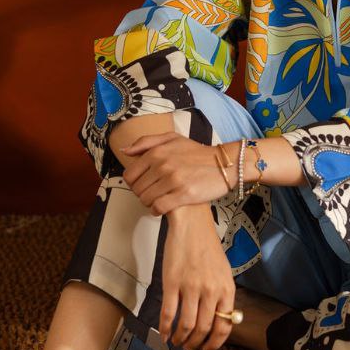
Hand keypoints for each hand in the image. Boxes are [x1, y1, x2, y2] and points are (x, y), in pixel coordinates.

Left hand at [118, 131, 232, 214]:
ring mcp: (173, 180)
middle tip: (154, 193)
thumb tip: (124, 151)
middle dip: (142, 193)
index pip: (130, 175)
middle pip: (137, 189)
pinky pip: (158, 208)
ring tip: (160, 199)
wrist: (225, 164)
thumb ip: (146, 142)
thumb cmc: (197, 153)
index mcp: (157, 152)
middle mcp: (163, 165)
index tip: (144, 184)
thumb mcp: (173, 139)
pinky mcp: (184, 194)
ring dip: (150, 203)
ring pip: (146, 200)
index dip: (134, 183)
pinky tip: (164, 207)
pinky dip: (158, 211)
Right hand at [160, 209, 237, 349]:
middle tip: (188, 347)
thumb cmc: (207, 248)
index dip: (215, 343)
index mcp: (226, 289)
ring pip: (186, 325)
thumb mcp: (223, 272)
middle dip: (195, 344)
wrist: (192, 225)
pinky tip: (163, 334)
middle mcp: (210, 290)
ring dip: (180, 338)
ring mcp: (191, 287)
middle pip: (203, 329)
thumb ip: (222, 295)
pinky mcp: (172, 283)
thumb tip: (218, 321)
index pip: (224, 326)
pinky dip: (164, 328)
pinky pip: (168, 313)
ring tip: (176, 341)